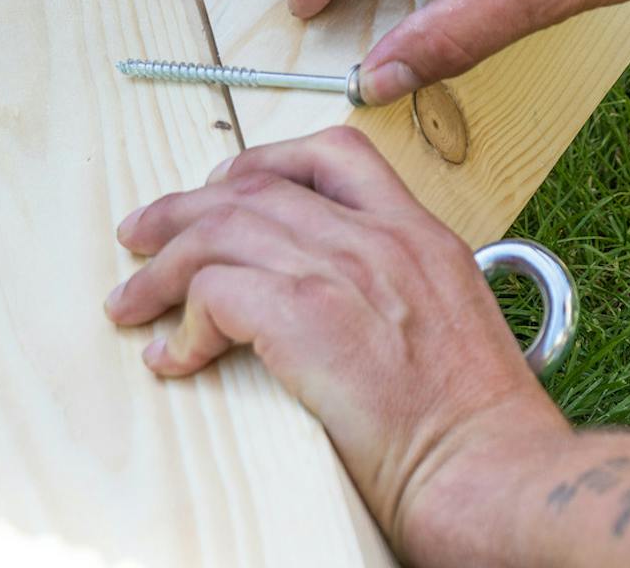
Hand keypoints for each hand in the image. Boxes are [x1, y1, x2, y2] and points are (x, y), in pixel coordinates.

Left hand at [105, 127, 565, 561]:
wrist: (499, 475)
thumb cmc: (483, 431)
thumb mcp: (456, 325)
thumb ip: (402, 292)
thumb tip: (343, 309)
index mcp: (419, 234)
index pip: (334, 154)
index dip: (264, 163)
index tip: (224, 187)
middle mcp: (378, 237)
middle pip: (255, 187)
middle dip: (185, 208)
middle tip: (143, 234)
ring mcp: (341, 270)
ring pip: (220, 229)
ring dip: (163, 267)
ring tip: (130, 300)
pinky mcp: (306, 316)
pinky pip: (215, 292)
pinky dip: (183, 323)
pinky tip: (173, 358)